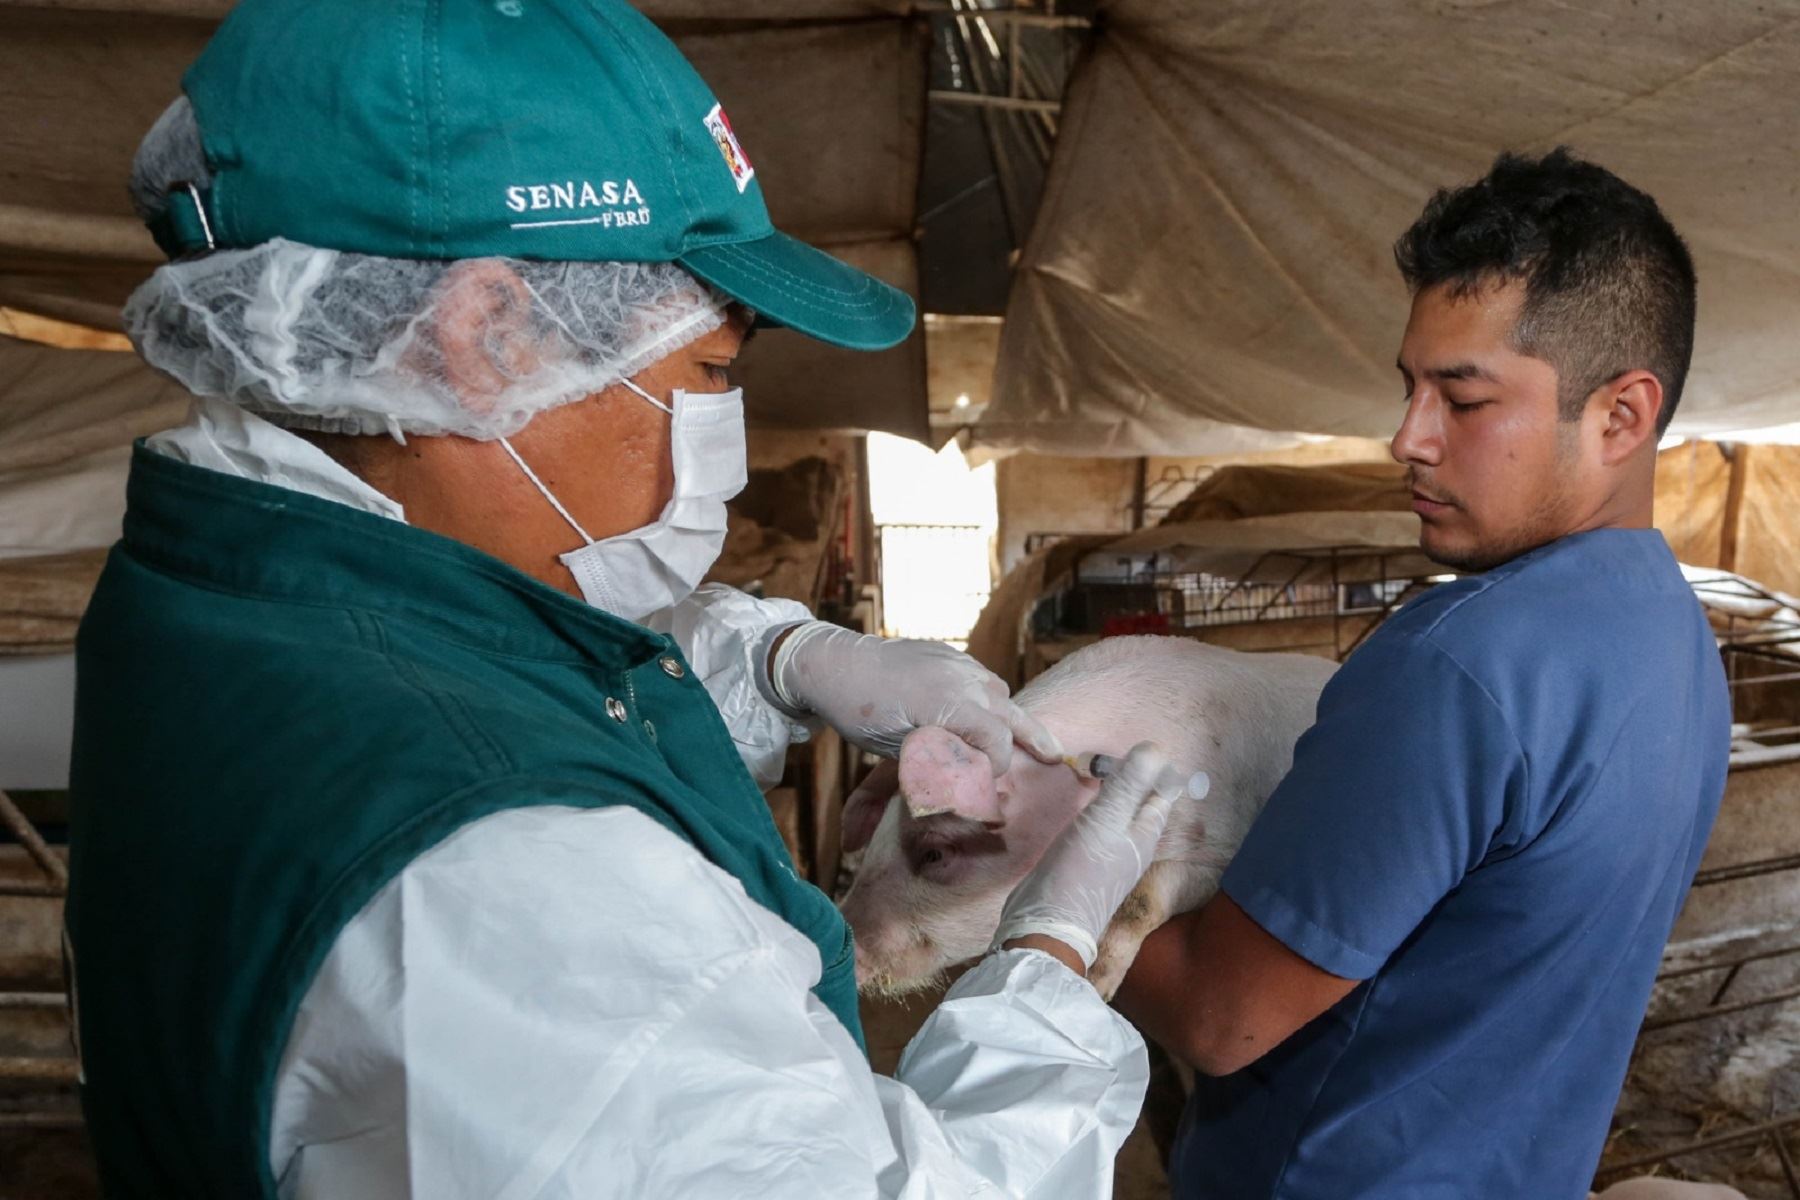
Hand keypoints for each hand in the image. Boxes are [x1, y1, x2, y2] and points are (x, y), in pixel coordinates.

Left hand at [771, 622, 1060, 773]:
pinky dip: (990, 697)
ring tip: (1024, 736)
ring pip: (999, 692)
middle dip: (1034, 738)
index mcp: (951, 704)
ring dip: (1010, 715)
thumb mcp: (898, 747)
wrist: (833, 664)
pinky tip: (986, 710)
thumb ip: (939, 761)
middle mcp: (963, 679)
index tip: (990, 780)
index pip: (996, 740)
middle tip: (1055, 756)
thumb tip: (968, 784)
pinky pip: (980, 676)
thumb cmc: (860, 712)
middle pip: (1011, 713)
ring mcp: (957, 662)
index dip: (998, 764)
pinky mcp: (947, 653)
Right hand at [991, 742, 1177, 968]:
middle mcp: (1133, 844)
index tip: (1138, 744)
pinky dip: (1095, 808)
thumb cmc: (1081, 870)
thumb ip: (1129, 784)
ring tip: (1098, 768)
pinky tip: (1082, 802)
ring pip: (1119, 813)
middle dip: (1134, 776)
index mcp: (1146, 833)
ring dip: (1112, 791)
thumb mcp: (1106, 820)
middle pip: (1141, 801)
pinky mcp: (1086, 863)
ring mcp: (1110, 855)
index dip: (1156, 767)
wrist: (1048, 923)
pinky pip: (1098, 826)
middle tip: (1116, 752)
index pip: (1162, 791)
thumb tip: (1155, 748)